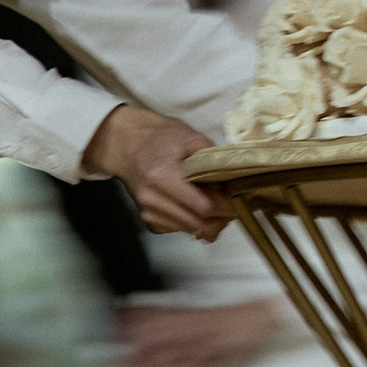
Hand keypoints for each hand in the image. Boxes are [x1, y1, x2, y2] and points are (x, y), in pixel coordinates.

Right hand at [85, 105, 225, 239]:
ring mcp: (148, 213)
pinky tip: (198, 207)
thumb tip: (237, 175)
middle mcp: (153, 200)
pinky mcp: (148, 221)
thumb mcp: (189, 137)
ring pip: (191, 229)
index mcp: (162, 177)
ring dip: (209, 222)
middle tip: (235, 206)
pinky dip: (193, 222)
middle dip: (221, 219)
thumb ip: (212, 157)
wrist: (125, 145)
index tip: (241, 200)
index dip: (226, 207)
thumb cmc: (160, 137)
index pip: (203, 206)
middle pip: (198, 224)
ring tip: (220, 204)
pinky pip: (179, 229)